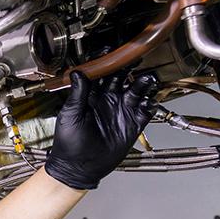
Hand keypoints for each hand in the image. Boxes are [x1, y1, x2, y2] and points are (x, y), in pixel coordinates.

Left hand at [45, 70, 158, 189]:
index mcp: (91, 96)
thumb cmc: (69, 143)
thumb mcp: (70, 115)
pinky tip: (150, 100)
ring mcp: (121, 111)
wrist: (78, 167)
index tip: (110, 51)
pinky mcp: (132, 124)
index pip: (101, 73)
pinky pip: (145, 110)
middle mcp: (108, 100)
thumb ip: (78, 94)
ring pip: (136, 91)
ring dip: (143, 83)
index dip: (106, 62)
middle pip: (121, 77)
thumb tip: (78, 72)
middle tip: (135, 58)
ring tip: (147, 79)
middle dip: (128, 67)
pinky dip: (150, 104)